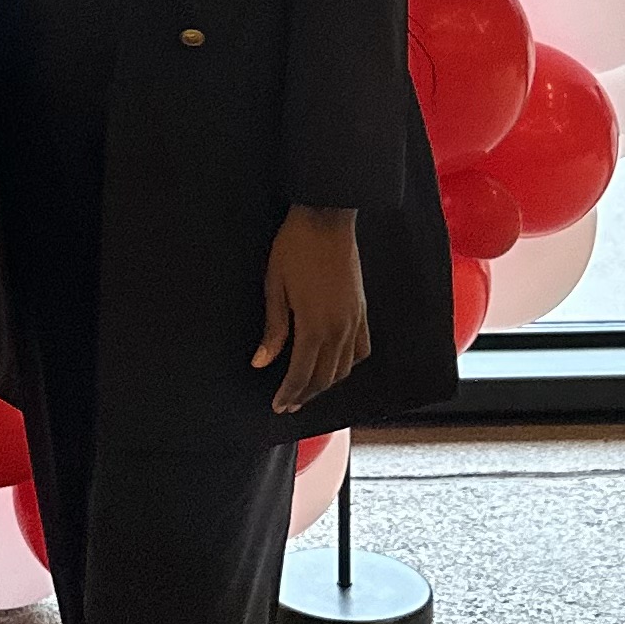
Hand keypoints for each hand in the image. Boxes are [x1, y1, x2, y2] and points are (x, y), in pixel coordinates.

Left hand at [254, 205, 369, 412]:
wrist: (326, 217)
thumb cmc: (295, 248)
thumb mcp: (274, 286)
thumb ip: (273, 328)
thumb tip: (262, 362)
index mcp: (314, 325)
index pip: (301, 374)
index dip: (289, 394)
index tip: (278, 406)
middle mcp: (339, 329)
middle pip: (324, 377)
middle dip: (305, 395)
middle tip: (289, 404)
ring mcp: (354, 321)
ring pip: (344, 368)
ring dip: (326, 383)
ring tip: (308, 388)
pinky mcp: (362, 310)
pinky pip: (361, 349)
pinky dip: (348, 364)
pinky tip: (336, 365)